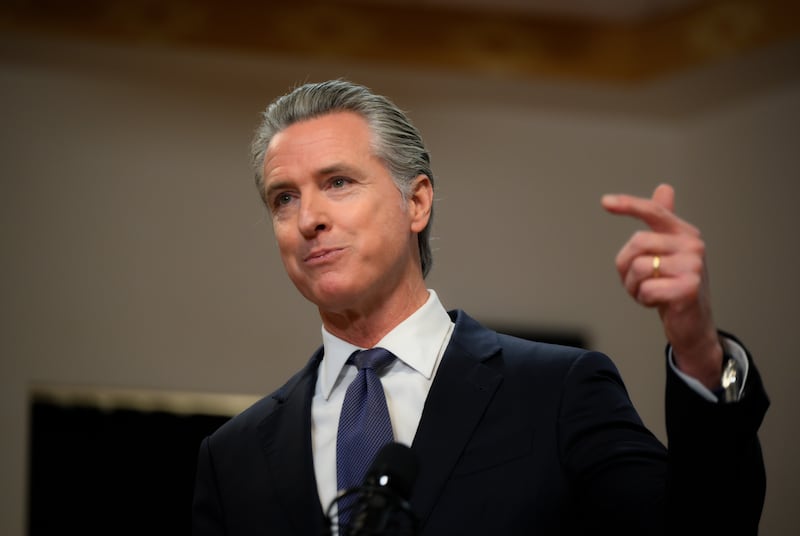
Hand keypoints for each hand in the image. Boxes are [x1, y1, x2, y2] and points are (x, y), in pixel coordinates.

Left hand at [602, 184, 722, 388]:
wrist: (693, 323)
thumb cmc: (675, 286)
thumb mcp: (668, 253)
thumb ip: (664, 223)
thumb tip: (664, 188)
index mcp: (685, 233)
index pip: (654, 212)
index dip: (628, 204)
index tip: (605, 202)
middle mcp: (693, 245)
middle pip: (636, 243)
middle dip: (626, 267)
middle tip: (637, 282)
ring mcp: (694, 266)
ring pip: (638, 268)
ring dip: (634, 286)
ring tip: (650, 293)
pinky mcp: (689, 288)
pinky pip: (646, 289)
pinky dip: (644, 300)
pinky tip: (659, 303)